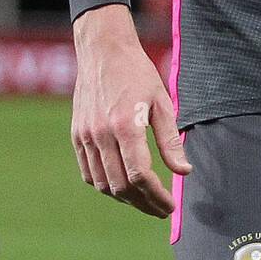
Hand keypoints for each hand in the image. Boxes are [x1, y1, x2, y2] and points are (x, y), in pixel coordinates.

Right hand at [71, 3, 191, 216]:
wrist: (103, 50)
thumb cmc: (137, 72)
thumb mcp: (162, 102)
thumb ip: (170, 140)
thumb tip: (184, 171)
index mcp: (126, 125)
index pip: (140, 175)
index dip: (155, 196)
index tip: (169, 205)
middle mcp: (102, 134)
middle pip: (121, 185)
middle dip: (143, 203)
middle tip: (160, 209)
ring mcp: (85, 136)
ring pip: (102, 184)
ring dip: (124, 198)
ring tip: (144, 199)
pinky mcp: (77, 135)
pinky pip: (88, 173)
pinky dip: (105, 185)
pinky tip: (121, 185)